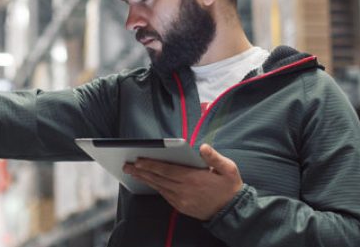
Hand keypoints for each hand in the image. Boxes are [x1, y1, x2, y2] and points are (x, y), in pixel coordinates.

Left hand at [122, 144, 242, 220]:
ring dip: (145, 179)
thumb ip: (214, 158)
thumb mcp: (229, 169)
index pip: (167, 170)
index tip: (139, 159)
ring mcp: (181, 200)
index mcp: (194, 178)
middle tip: (127, 165)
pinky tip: (148, 182)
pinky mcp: (181, 207)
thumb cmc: (229, 187)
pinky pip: (164, 195)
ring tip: (132, 172)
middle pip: (158, 179)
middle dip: (142, 171)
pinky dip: (155, 187)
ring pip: (159, 187)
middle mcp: (184, 190)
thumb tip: (203, 147)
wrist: (232, 212)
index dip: (151, 164)